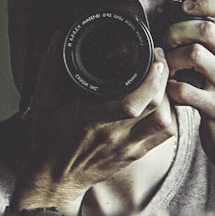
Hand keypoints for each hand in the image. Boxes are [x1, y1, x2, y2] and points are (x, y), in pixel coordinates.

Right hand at [12, 34, 176, 215]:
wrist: (54, 179)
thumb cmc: (49, 140)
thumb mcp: (44, 99)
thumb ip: (51, 65)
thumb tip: (58, 36)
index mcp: (94, 120)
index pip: (134, 101)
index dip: (152, 75)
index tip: (153, 54)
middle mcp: (115, 135)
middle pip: (157, 107)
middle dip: (164, 78)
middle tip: (160, 60)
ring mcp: (128, 148)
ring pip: (166, 122)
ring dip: (169, 98)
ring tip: (161, 81)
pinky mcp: (135, 155)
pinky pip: (164, 136)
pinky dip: (169, 116)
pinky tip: (162, 104)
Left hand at [164, 0, 214, 158]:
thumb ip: (210, 31)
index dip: (209, 2)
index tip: (184, 7)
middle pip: (206, 29)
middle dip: (176, 30)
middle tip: (165, 42)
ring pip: (193, 54)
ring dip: (170, 58)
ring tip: (165, 66)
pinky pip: (184, 89)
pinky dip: (168, 86)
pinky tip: (167, 89)